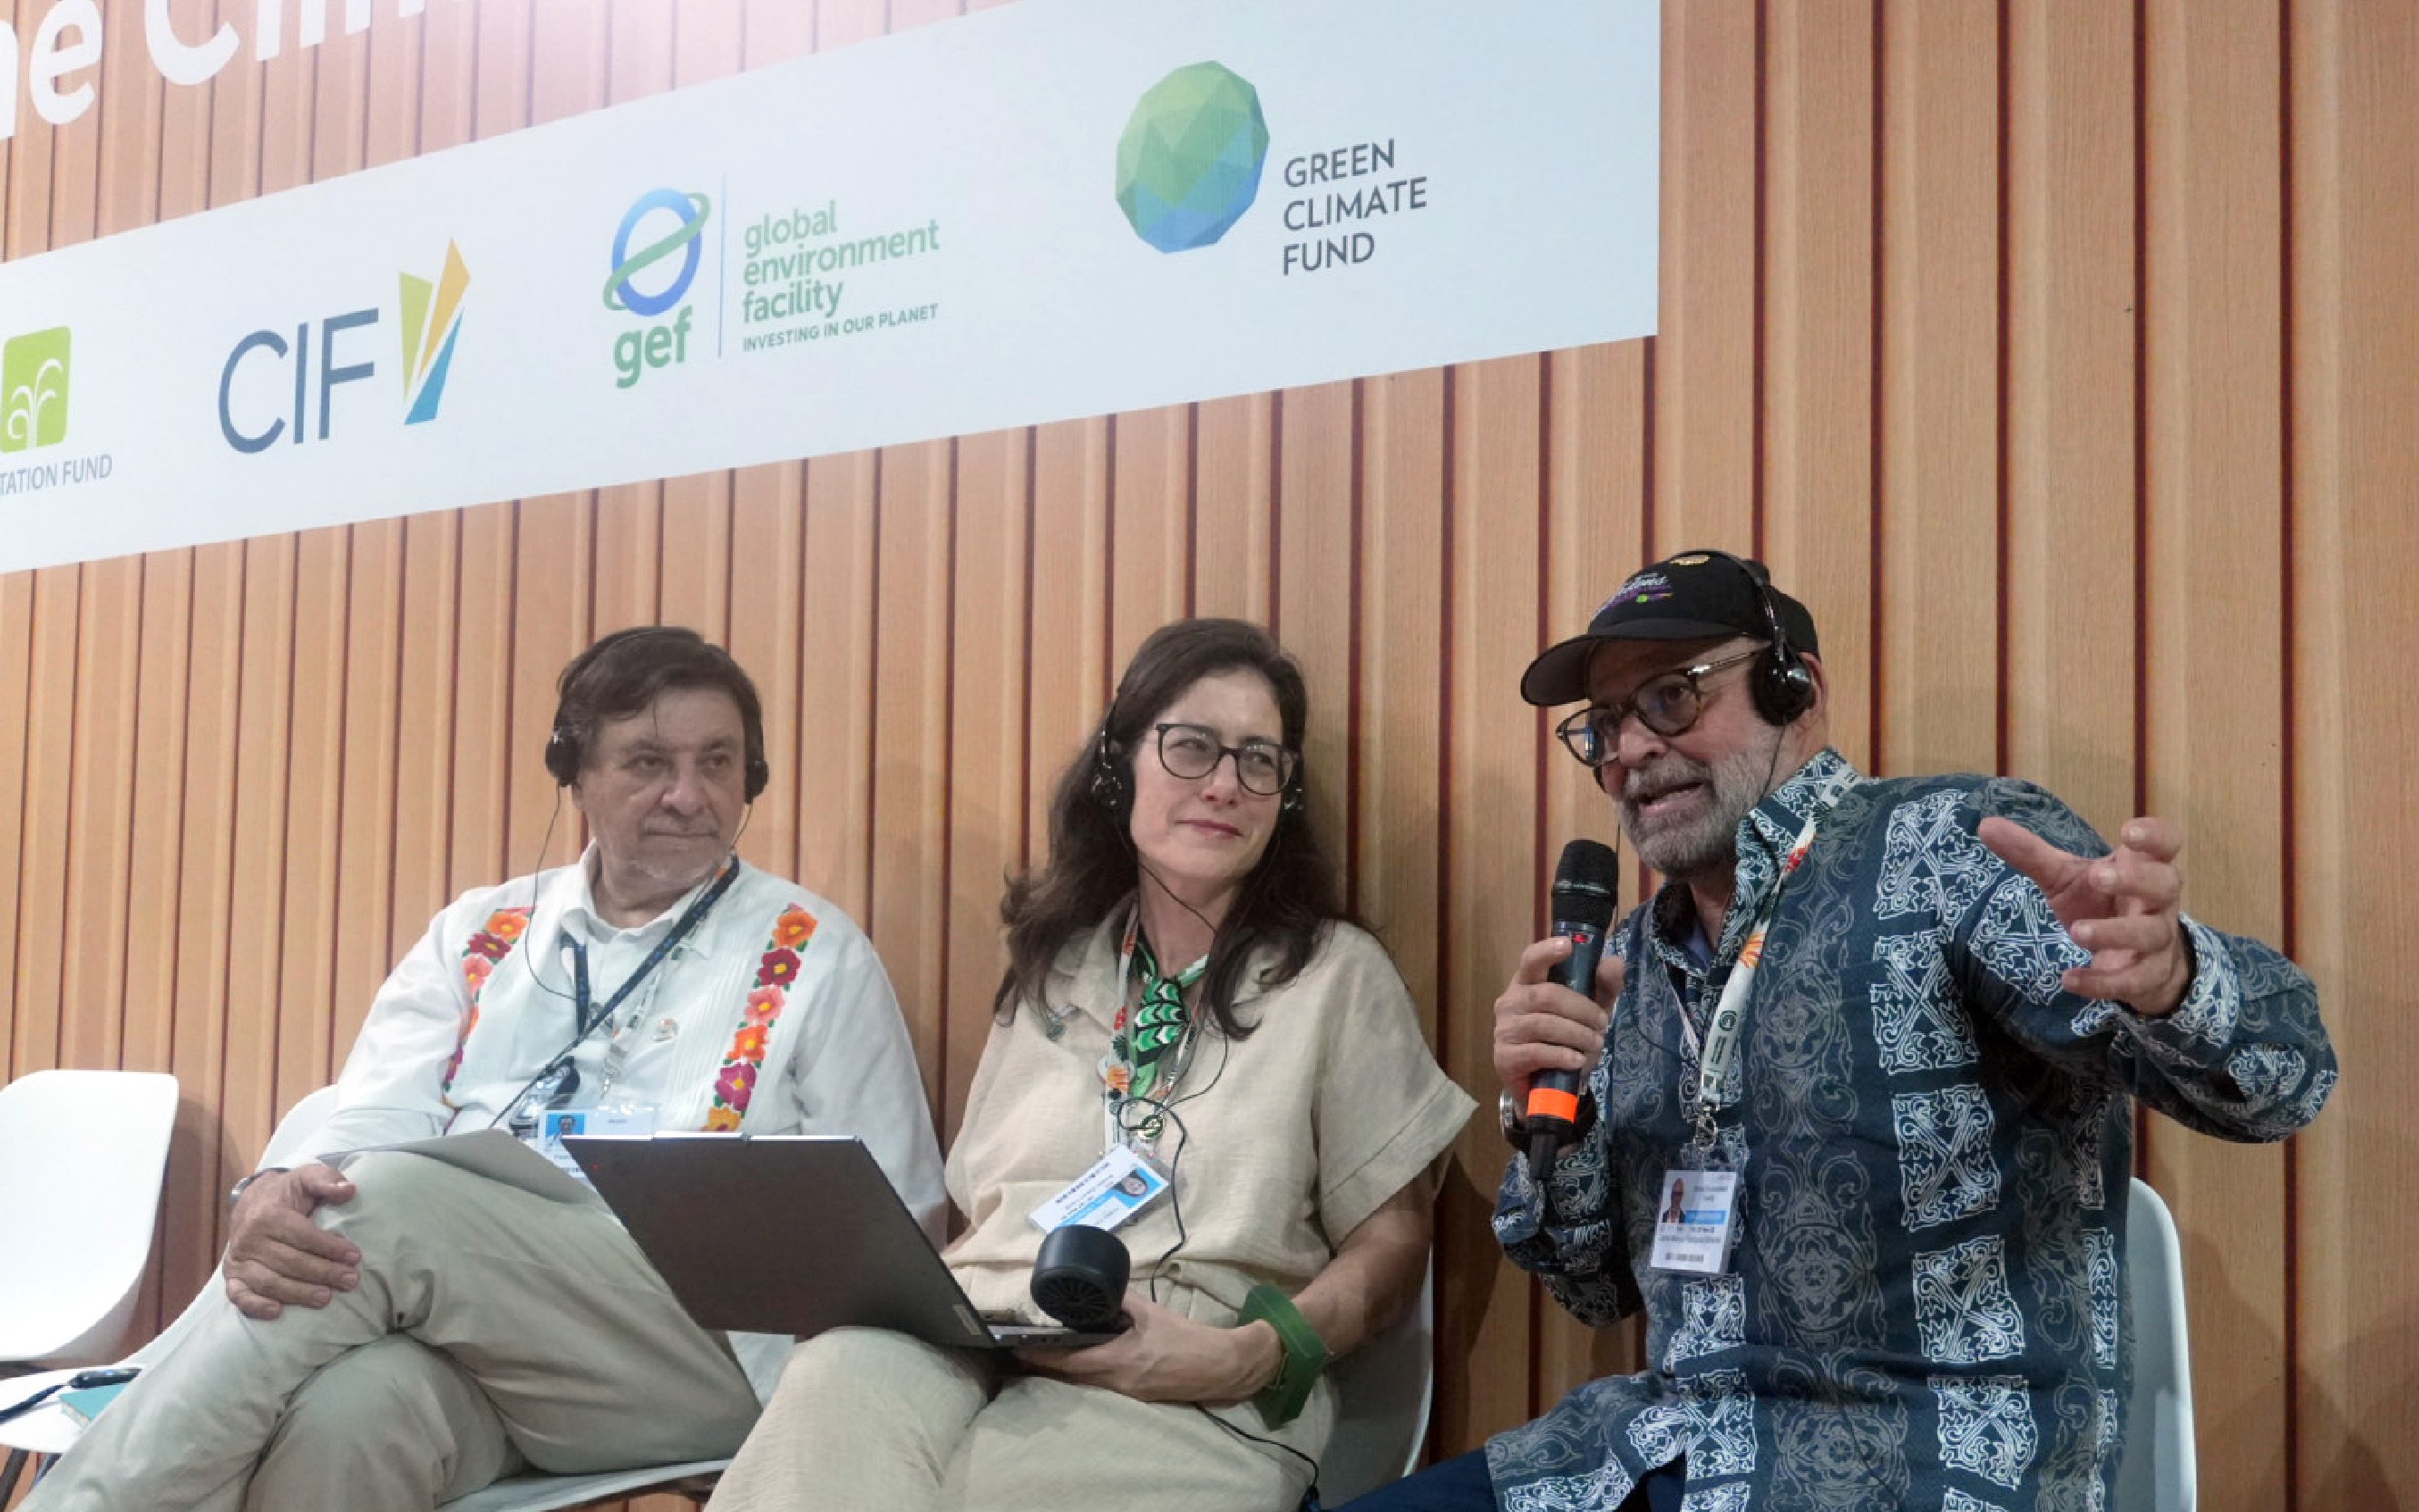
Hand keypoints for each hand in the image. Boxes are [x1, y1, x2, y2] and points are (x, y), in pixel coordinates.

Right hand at [224, 1164, 361, 1319]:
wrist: (252, 1201)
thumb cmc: (287, 1192)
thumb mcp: (306, 1177)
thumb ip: (327, 1179)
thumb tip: (349, 1189)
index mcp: (268, 1214)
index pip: (303, 1235)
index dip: (330, 1247)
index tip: (355, 1256)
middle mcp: (249, 1238)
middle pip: (290, 1261)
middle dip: (323, 1272)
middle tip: (350, 1280)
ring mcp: (238, 1259)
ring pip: (269, 1281)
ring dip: (298, 1293)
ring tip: (326, 1298)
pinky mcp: (232, 1276)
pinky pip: (239, 1295)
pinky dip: (255, 1306)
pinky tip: (277, 1312)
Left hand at [1014, 1292, 1279, 1404]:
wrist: (1221, 1367)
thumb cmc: (1188, 1339)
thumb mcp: (1154, 1313)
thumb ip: (1124, 1302)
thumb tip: (1103, 1289)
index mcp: (1120, 1360)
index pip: (1070, 1360)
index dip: (1043, 1355)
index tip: (1019, 1347)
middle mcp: (1118, 1381)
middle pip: (1072, 1376)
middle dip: (1048, 1363)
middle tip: (1023, 1351)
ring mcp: (1127, 1391)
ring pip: (1086, 1381)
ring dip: (1066, 1369)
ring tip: (1046, 1354)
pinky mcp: (1138, 1394)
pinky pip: (1103, 1383)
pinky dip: (1088, 1372)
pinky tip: (1083, 1361)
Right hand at [1492, 936, 1625, 1098]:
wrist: (1545, 1089)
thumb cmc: (1564, 1041)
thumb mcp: (1590, 1013)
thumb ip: (1603, 987)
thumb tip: (1615, 962)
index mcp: (1527, 983)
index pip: (1530, 960)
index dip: (1547, 951)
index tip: (1567, 946)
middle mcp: (1510, 1001)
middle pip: (1547, 995)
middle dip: (1582, 1009)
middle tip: (1603, 1024)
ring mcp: (1504, 1030)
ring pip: (1544, 1024)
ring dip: (1577, 1034)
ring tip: (1596, 1044)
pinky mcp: (1504, 1057)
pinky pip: (1537, 1052)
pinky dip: (1562, 1055)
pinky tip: (1577, 1060)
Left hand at [1978, 815, 2192, 1015]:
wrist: (2137, 958)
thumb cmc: (2101, 902)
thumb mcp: (2065, 877)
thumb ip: (2032, 854)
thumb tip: (1985, 825)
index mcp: (2143, 866)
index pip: (2166, 843)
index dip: (2154, 834)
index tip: (2126, 831)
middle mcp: (2158, 900)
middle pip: (2165, 884)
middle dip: (2134, 880)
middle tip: (2097, 876)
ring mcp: (2158, 938)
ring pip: (2151, 933)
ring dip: (2114, 933)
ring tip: (2076, 932)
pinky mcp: (2148, 975)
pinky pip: (2133, 980)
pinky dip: (2102, 982)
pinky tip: (2069, 979)